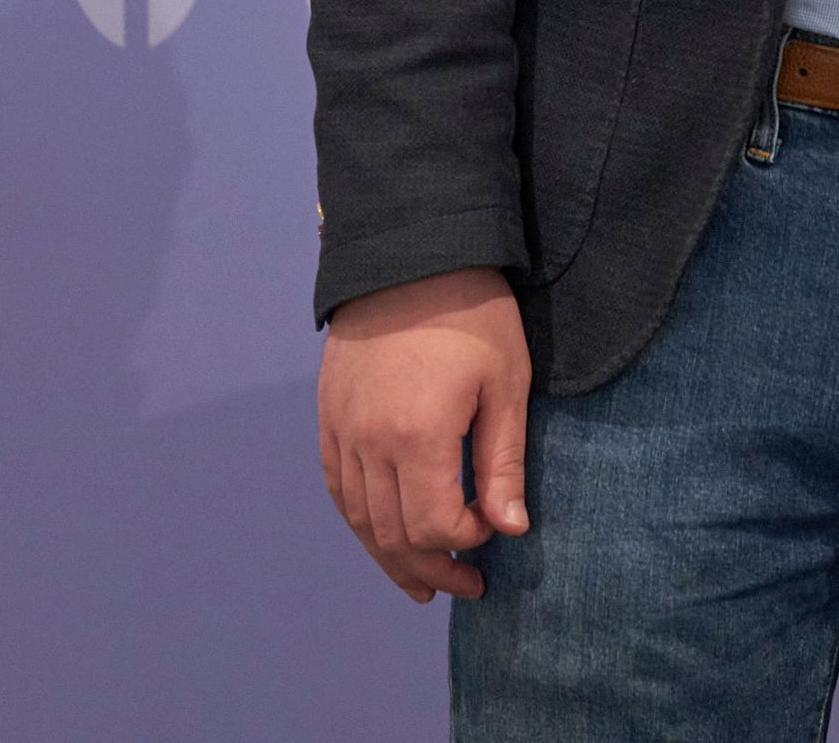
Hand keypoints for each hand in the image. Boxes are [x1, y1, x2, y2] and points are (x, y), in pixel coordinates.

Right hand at [318, 266, 530, 601]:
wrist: (409, 254)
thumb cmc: (472, 312)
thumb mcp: (506, 383)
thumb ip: (503, 461)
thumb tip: (510, 529)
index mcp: (418, 436)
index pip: (436, 524)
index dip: (468, 539)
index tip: (494, 527)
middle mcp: (369, 443)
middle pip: (393, 533)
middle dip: (433, 566)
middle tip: (468, 585)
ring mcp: (342, 431)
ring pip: (360, 519)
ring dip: (392, 556)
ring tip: (424, 582)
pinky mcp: (327, 417)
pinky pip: (338, 488)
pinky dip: (361, 521)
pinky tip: (381, 536)